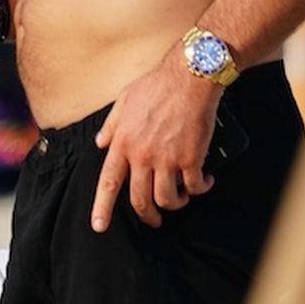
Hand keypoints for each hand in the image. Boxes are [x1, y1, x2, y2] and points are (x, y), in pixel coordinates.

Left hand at [91, 50, 219, 231]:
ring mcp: (167, 159)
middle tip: (153, 221)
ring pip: (167, 199)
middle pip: (140, 200)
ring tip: (182, 198)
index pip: (108, 183)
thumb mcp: (124, 100)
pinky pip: (195, 186)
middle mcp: (142, 156)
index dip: (102, 208)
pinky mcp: (191, 158)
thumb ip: (111, 125)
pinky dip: (201, 189)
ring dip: (176, 204)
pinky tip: (205, 182)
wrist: (190, 77)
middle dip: (148, 217)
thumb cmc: (158, 85)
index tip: (99, 226)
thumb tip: (100, 142)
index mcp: (123, 143)